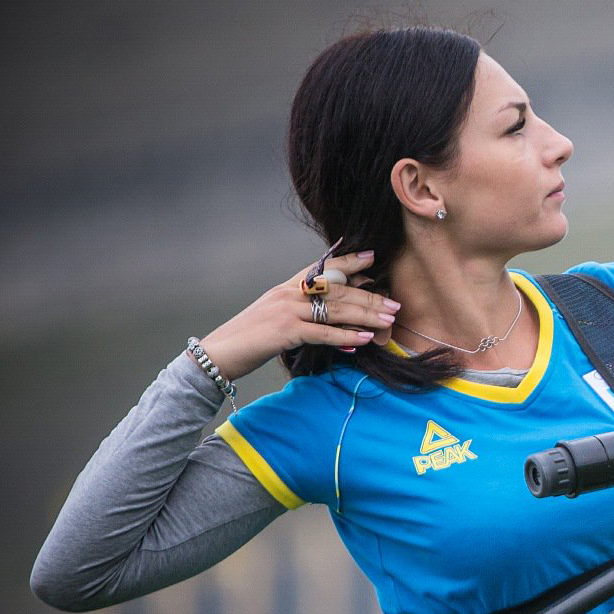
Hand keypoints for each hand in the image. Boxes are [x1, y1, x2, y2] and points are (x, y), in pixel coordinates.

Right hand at [198, 251, 397, 380]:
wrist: (218, 354)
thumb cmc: (250, 339)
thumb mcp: (275, 316)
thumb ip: (301, 310)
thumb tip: (333, 316)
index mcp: (287, 287)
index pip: (322, 269)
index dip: (348, 262)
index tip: (372, 258)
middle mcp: (288, 294)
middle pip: (337, 291)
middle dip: (369, 298)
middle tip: (395, 304)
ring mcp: (287, 311)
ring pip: (336, 310)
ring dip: (366, 315)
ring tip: (389, 320)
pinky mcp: (285, 332)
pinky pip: (323, 332)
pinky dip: (346, 336)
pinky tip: (365, 339)